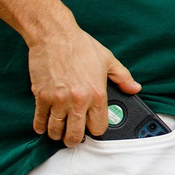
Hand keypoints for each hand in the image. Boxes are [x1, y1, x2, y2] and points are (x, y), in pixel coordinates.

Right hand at [27, 20, 139, 145]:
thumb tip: (134, 88)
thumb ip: (123, 77)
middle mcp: (78, 100)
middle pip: (75, 135)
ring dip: (57, 135)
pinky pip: (39, 120)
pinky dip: (40, 126)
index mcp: (97, 94)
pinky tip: (43, 125)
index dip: (95, 129)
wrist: (54, 35)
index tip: (91, 127)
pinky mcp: (41, 96)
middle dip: (74, 140)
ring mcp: (58, 100)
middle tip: (72, 137)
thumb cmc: (80, 45)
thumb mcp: (108, 60)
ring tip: (58, 132)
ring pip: (56, 131)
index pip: (99, 127)